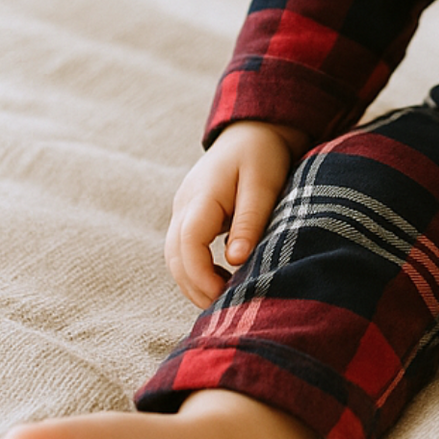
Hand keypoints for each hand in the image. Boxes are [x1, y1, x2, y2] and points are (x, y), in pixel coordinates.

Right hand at [164, 120, 307, 308]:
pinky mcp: (190, 214)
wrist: (254, 130)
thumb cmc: (263, 154)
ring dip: (192, 280)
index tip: (224, 294)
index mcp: (201, 195)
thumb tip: (235, 260)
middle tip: (223, 309)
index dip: (201, 275)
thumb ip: (249, 220)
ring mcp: (183, 209)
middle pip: (175, 255)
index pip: (188, 243)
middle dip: (194, 286)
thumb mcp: (263, 184)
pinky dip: (195, 268)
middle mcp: (184, 204)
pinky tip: (219, 279)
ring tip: (221, 300)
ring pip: (175, 255)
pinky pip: (183, 248)